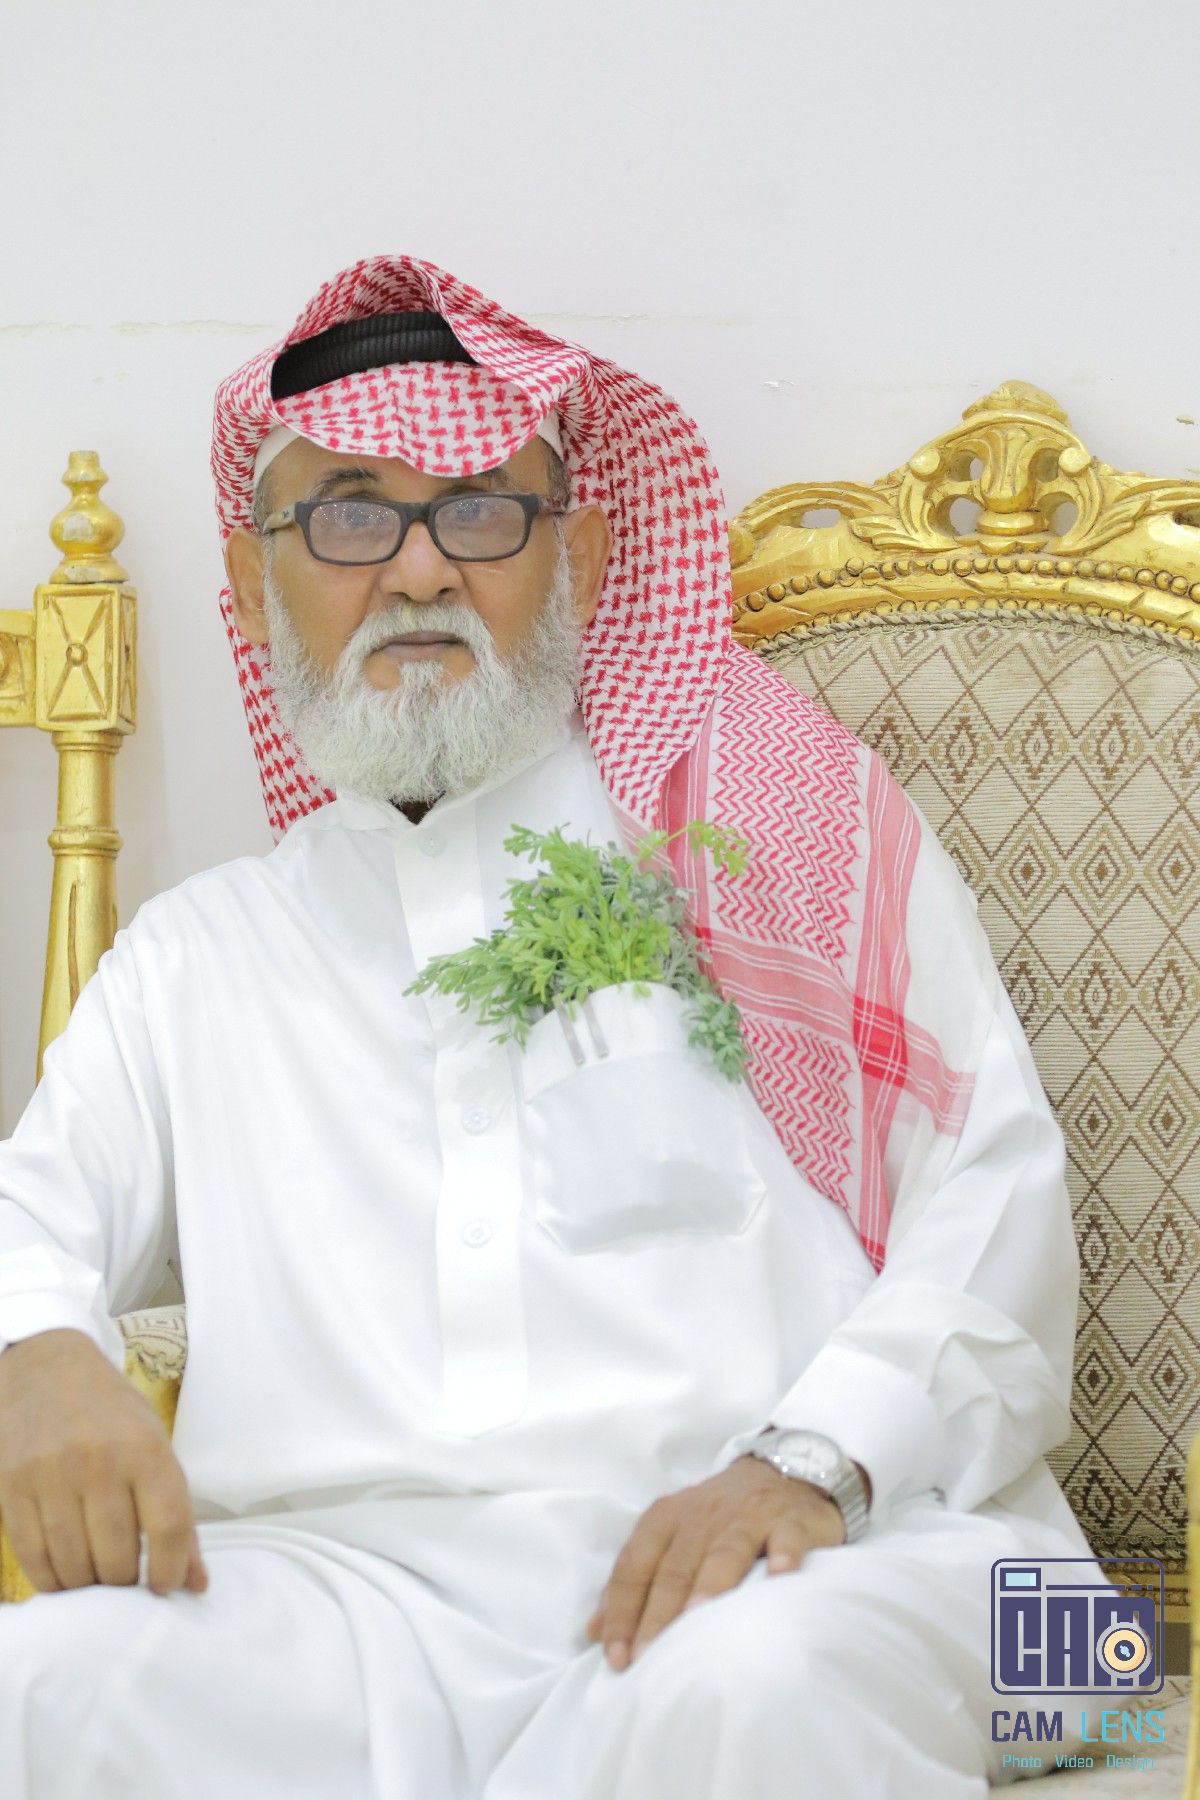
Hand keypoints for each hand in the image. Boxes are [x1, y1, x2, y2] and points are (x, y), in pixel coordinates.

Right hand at [0, 1328, 207, 1597]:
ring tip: (95, 1576)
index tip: (165, 1585)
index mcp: (145, 1448)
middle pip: (118, 1557)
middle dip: (125, 1583)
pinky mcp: (12, 1487)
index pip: (168, 1527)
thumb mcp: (154, 1445)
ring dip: (87, 1585)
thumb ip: (175, 1514)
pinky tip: (64, 1575)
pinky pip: (32, 1556)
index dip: (171, 1571)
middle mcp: (99, 1461)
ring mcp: (51, 1475)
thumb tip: (195, 1582)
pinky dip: (51, 1579)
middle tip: (125, 1579)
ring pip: (74, 1565)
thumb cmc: (112, 1413)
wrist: (46, 1369)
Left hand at [584, 1454, 846, 1671]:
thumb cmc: (716, 1520)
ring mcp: (746, 1516)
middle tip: (649, 1657)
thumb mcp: (669, 1538)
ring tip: (699, 1615)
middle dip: (658, 1613)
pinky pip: (784, 1537)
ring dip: (711, 1583)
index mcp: (665, 1520)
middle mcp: (701, 1516)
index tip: (617, 1658)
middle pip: (675, 1568)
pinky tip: (780, 1573)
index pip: (635, 1566)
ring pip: (724, 1552)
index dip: (623, 1611)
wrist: (778, 1475)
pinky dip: (782, 1554)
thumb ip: (634, 1580)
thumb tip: (595, 1630)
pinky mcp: (788, 1520)